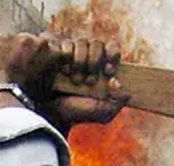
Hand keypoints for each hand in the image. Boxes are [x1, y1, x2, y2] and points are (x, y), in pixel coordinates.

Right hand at [0, 33, 127, 130]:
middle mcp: (84, 58)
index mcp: (98, 68)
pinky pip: (61, 41)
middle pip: (95, 43)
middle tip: (90, 80)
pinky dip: (65, 55)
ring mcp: (67, 55)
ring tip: (75, 80)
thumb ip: (116, 103)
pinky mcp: (51, 52)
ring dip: (80, 60)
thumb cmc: (73, 114)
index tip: (109, 70)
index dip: (111, 54)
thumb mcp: (100, 113)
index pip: (110, 48)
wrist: (49, 116)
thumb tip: (124, 87)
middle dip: (95, 59)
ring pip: (79, 41)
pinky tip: (64, 71)